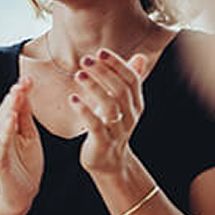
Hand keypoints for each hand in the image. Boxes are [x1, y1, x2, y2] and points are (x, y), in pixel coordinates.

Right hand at [0, 76, 43, 214]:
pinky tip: (11, 119)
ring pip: (1, 123)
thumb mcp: (30, 137)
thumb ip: (26, 117)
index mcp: (4, 128)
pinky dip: (5, 131)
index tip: (29, 78)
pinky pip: (1, 143)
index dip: (19, 92)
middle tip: (24, 81)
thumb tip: (25, 92)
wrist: (21, 195)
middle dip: (15, 96)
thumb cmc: (25, 165)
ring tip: (18, 93)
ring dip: (9, 107)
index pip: (12, 106)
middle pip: (5, 111)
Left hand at [69, 49, 147, 175]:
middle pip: (121, 90)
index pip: (132, 79)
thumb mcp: (123, 104)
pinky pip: (95, 125)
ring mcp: (118, 130)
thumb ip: (130, 80)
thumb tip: (141, 56)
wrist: (110, 162)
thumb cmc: (113, 126)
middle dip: (104, 73)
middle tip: (86, 60)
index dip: (117, 64)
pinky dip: (84, 110)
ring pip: (110, 106)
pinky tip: (73, 98)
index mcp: (136, 104)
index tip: (100, 52)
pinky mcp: (103, 142)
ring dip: (94, 88)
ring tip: (79, 74)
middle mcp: (130, 116)